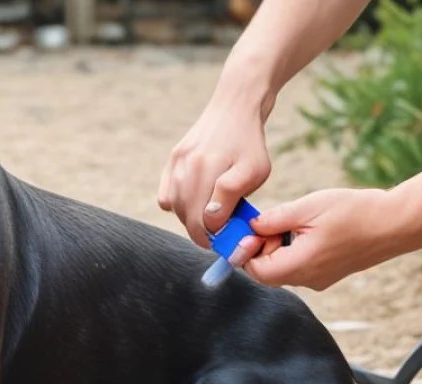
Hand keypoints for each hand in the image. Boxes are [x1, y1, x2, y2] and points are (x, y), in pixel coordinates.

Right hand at [158, 92, 272, 247]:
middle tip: (217, 234)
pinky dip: (176, 205)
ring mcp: (176, 163)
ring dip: (189, 219)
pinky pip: (165, 196)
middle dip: (201, 232)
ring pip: (174, 208)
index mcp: (208, 170)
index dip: (216, 236)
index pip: (203, 221)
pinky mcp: (172, 160)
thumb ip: (232, 195)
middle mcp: (187, 167)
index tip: (226, 237)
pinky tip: (194, 200)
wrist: (235, 108)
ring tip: (208, 215)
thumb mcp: (256, 171)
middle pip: (186, 217)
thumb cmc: (250, 144)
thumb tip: (209, 217)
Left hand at [243, 188, 406, 289]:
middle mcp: (307, 280)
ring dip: (279, 246)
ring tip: (296, 221)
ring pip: (283, 267)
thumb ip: (273, 219)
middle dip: (263, 246)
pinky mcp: (329, 274)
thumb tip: (251, 227)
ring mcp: (319, 280)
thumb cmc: (355, 213)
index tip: (254, 227)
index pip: (255, 269)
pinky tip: (310, 228)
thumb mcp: (307, 208)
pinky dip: (295, 249)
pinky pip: (300, 266)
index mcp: (299, 266)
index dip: (247, 249)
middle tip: (275, 221)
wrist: (397, 223)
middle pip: (267, 271)